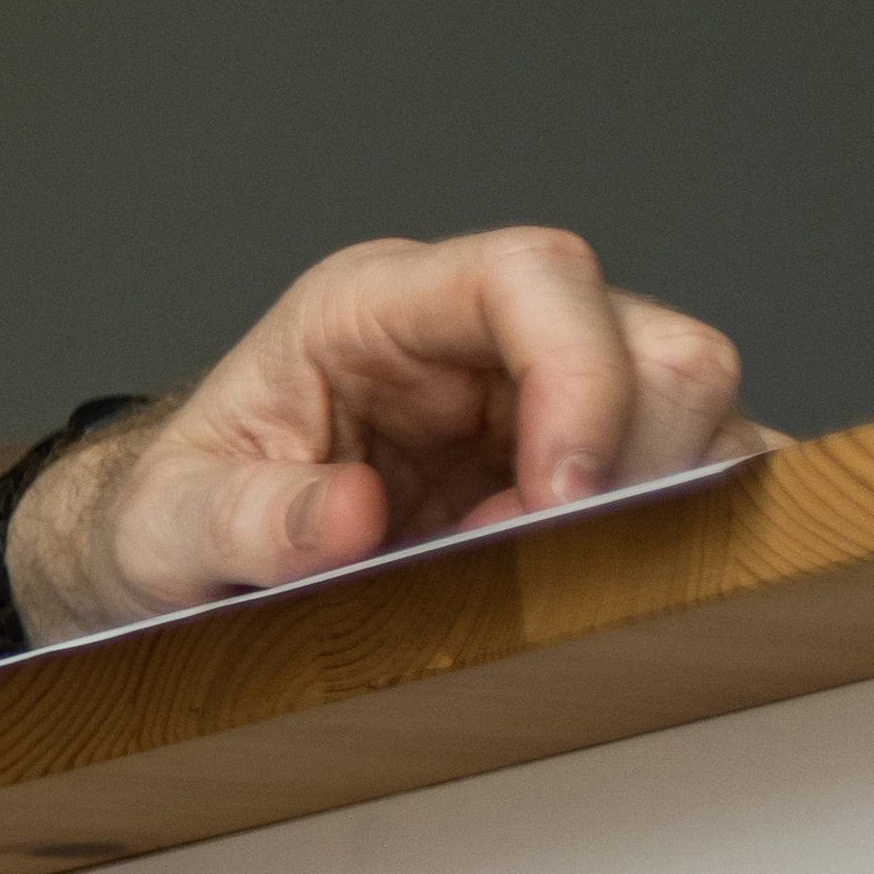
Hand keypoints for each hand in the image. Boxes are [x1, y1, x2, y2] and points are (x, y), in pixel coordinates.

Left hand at [49, 228, 751, 629]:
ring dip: (657, 520)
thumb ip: (242, 521)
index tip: (557, 499)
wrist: (189, 562)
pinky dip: (689, 544)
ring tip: (540, 594)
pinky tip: (609, 598)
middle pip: (657, 347)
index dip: (578, 373)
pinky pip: (706, 483)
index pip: (533, 275)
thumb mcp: (167, 528)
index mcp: (379, 309)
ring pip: (703, 420)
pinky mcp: (597, 473)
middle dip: (626, 470)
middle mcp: (487, 338)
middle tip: (530, 573)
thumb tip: (347, 519)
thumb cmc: (180, 519)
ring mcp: (556, 402)